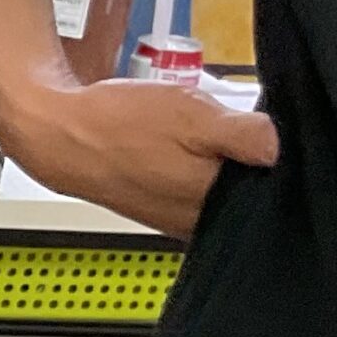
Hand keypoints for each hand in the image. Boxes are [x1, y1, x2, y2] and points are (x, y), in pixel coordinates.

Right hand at [0, 77, 278, 238]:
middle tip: (228, 126)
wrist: (57, 137)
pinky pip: (197, 194)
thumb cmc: (117, 126)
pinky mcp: (160, 212)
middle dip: (248, 161)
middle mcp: (195, 222)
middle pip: (248, 193)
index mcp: (211, 202)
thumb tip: (279, 148)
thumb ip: (241, 133)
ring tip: (201, 134)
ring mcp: (177, 220)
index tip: (262, 128)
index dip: (275, 155)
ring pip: (222, 193)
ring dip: (221, 164)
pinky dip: (197, 171)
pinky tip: (182, 149)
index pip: (272, 187)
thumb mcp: (189, 114)